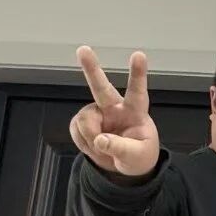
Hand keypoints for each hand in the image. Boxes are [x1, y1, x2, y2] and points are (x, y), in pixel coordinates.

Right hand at [69, 46, 159, 177]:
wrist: (124, 166)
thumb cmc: (138, 156)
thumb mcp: (137, 158)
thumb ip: (120, 148)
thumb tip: (100, 139)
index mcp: (135, 112)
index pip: (137, 91)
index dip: (138, 73)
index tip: (139, 54)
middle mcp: (115, 108)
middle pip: (101, 87)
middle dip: (91, 68)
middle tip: (83, 49)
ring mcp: (97, 113)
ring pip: (85, 120)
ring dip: (90, 138)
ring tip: (102, 148)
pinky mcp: (83, 121)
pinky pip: (76, 130)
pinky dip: (83, 143)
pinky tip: (94, 146)